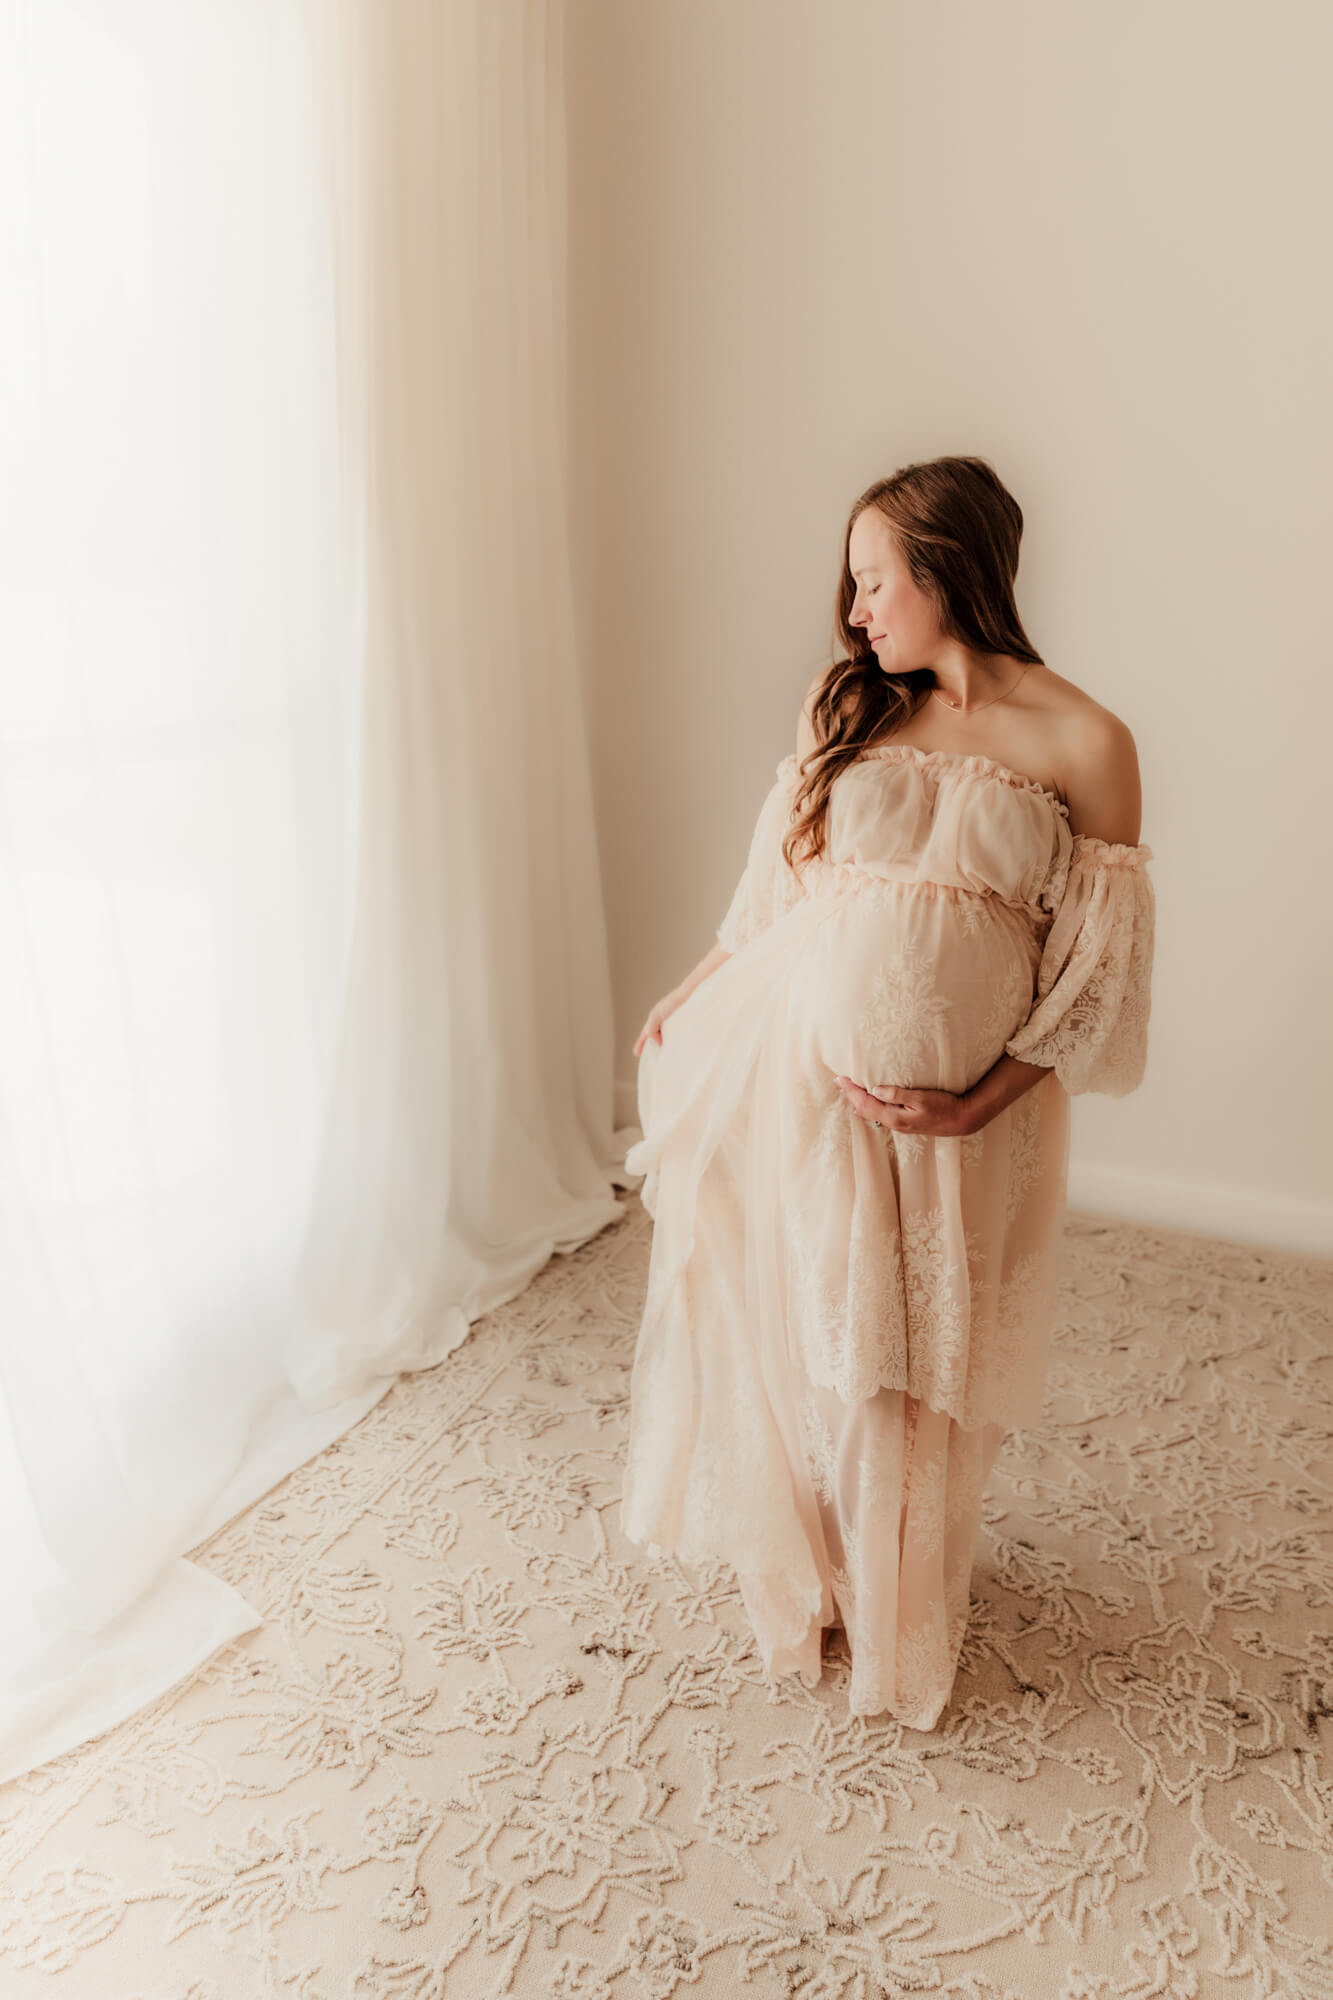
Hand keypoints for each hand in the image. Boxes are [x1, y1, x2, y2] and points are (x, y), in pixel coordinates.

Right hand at [634, 989, 689, 1057]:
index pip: (645, 1033)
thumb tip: (656, 1044)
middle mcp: (665, 1021)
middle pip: (655, 1036)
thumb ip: (651, 1030)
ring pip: (666, 1037)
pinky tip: (677, 1050)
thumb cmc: (674, 1002)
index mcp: (656, 1017)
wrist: (693, 995)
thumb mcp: (656, 1015)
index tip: (636, 1053)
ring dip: (664, 1046)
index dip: (640, 1043)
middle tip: (649, 1057)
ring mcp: (675, 1024)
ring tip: (664, 1056)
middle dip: (651, 1045)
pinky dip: (675, 1044)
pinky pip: (677, 1037)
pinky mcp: (685, 1026)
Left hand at [832, 1072, 976, 1138]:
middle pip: (864, 1110)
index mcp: (894, 1116)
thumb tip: (875, 1089)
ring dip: (858, 1102)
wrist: (960, 1120)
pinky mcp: (904, 1122)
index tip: (840, 1079)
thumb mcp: (921, 1098)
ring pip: (871, 1114)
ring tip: (849, 1092)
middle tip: (839, 1082)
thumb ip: (897, 1094)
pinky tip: (867, 1105)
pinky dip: (869, 1107)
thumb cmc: (943, 1106)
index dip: (851, 1091)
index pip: (865, 1103)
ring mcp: (899, 1124)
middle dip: (851, 1096)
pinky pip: (880, 1115)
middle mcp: (893, 1122)